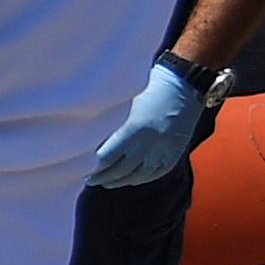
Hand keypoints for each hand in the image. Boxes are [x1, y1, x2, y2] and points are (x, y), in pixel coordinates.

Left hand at [90, 63, 203, 187]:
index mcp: (131, 130)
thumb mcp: (125, 103)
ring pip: (134, 177)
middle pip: (117, 171)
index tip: (80, 168)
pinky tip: (127, 178)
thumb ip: (109, 123)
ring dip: (117, 181)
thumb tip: (86, 141)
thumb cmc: (149, 87)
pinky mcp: (173, 155)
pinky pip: (152, 174)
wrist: (184, 84)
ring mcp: (162, 152)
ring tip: (105, 180)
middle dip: (100, 177)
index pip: (104, 159)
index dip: (90, 167)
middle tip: (88, 178)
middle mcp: (147, 144)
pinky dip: (137, 179)